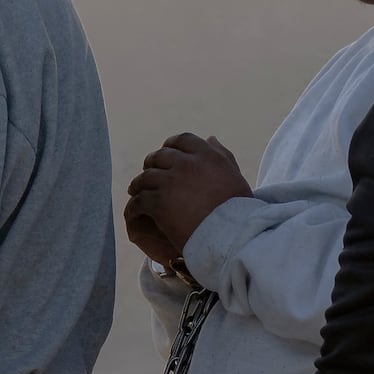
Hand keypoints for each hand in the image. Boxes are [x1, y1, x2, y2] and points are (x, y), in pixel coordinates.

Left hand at [124, 134, 254, 270]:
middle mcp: (187, 164)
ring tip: (136, 192)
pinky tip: (135, 212)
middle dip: (152, 163)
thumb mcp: (235, 175)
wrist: (231, 235)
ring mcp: (170, 182)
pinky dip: (134, 206)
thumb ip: (222, 154)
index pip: (182, 140)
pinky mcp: (159, 203)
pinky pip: (139, 201)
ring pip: (145, 177)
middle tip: (148, 173)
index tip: (165, 154)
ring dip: (139, 184)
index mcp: (207, 155)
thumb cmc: (238, 210)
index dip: (170, 145)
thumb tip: (210, 138)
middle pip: (160, 156)